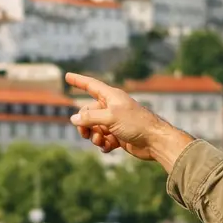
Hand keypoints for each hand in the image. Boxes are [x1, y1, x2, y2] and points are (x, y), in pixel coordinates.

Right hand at [65, 72, 193, 169]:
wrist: (155, 141)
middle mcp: (112, 108)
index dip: (78, 81)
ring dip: (94, 136)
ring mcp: (115, 122)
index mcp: (111, 97)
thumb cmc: (136, 124)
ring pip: (94, 128)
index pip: (91, 85)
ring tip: (101, 141)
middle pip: (88, 112)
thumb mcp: (110, 117)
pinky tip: (109, 147)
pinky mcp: (118, 136)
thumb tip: (73, 119)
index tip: (67, 76)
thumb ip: (90, 117)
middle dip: (84, 124)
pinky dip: (103, 144)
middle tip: (85, 134)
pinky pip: (103, 139)